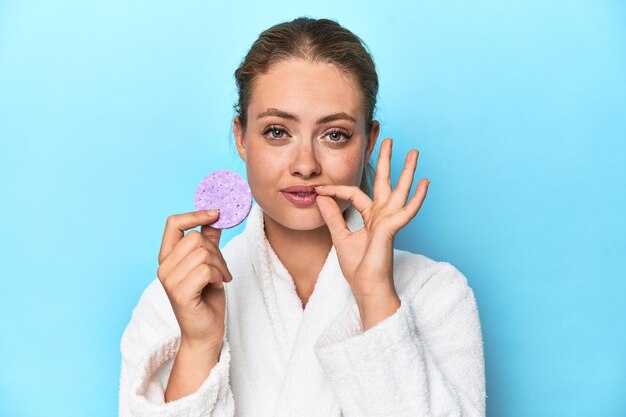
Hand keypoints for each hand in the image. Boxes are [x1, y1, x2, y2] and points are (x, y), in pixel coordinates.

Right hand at [156, 209, 232, 353]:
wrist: (204, 333)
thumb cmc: (206, 300)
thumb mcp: (209, 265)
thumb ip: (209, 242)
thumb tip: (216, 217)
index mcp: (167, 258)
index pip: (173, 223)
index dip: (195, 214)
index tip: (216, 213)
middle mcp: (164, 267)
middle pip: (196, 238)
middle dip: (216, 251)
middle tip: (221, 269)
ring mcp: (169, 280)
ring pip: (203, 253)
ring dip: (220, 266)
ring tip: (220, 279)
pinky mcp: (180, 293)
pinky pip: (205, 270)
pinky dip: (218, 276)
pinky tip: (217, 286)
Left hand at [315, 138, 429, 303]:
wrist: (366, 288)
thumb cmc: (358, 268)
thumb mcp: (340, 238)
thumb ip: (333, 217)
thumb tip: (320, 198)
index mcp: (369, 217)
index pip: (353, 193)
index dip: (334, 189)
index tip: (317, 189)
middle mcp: (381, 216)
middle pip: (383, 182)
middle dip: (386, 161)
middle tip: (389, 140)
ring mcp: (389, 222)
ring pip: (400, 190)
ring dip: (407, 171)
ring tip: (414, 152)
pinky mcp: (392, 229)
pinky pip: (407, 211)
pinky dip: (417, 197)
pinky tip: (425, 182)